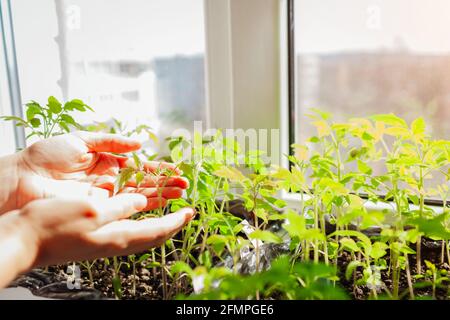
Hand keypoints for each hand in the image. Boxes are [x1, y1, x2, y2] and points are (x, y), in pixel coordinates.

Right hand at [0, 194, 193, 287]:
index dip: (177, 221)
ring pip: (143, 234)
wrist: (25, 240)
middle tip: (185, 211)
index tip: (191, 211)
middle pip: (154, 236)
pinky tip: (138, 213)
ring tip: (168, 209)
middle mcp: (116, 242)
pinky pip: (129, 231)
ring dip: (159, 221)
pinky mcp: (97, 239)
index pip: (158, 231)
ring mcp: (106, 243)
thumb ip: (120, 206)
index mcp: (118, 236)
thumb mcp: (90, 210)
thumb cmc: (53, 225)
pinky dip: (142, 221)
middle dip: (173, 223)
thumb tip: (141, 201)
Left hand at [2, 131, 187, 213]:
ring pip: (139, 195)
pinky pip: (125, 206)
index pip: (139, 167)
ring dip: (160, 194)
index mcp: (106, 162)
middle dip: (165, 183)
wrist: (23, 176)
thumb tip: (139, 144)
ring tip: (180, 193)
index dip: (158, 169)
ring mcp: (106, 195)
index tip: (176, 170)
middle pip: (144, 182)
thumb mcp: (81, 139)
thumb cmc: (47, 155)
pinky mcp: (99, 206)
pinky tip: (159, 202)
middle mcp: (110, 179)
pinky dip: (144, 205)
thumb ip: (111, 141)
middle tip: (185, 185)